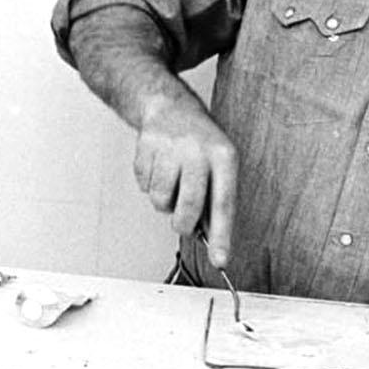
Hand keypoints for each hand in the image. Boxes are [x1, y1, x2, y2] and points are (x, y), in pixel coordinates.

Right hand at [133, 91, 238, 263]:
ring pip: (160, 200)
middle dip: (182, 223)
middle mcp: (198, 151)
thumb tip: (211, 238)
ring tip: (171, 183)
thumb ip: (216, 199)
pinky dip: (148, 184)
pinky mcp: (147, 146)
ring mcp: (170, 147)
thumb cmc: (200, 144)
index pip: (224, 204)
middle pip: (188, 207)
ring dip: (163, 201)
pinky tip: (158, 167)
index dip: (222, 236)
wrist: (170, 107)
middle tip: (182, 222)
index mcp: (224, 157)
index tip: (220, 260)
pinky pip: (143, 185)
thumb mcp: (220, 165)